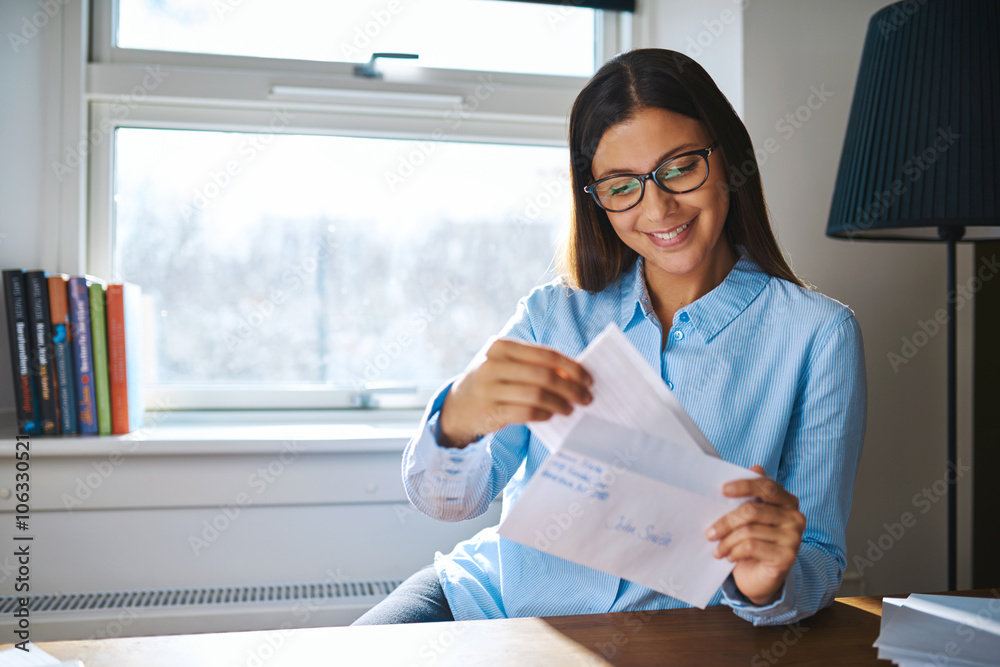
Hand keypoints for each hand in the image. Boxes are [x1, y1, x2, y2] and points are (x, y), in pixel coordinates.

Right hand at [437, 338, 592, 447]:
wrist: (457, 406)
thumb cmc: (492, 382)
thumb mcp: (506, 364)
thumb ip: (534, 365)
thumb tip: (573, 374)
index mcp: (501, 346)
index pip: (546, 354)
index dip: (571, 367)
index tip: (588, 378)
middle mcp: (493, 364)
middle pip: (544, 375)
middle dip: (571, 387)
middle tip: (586, 397)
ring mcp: (489, 388)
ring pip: (537, 395)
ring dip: (560, 403)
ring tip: (570, 408)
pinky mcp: (490, 410)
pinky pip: (526, 412)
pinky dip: (544, 414)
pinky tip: (551, 415)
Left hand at [706, 465, 805, 605]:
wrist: (762, 576)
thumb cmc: (755, 540)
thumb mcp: (750, 518)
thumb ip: (751, 495)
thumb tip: (755, 467)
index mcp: (787, 501)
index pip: (766, 486)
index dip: (744, 485)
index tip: (722, 490)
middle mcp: (795, 517)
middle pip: (753, 511)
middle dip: (726, 521)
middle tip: (709, 532)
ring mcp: (793, 537)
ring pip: (749, 531)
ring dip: (727, 541)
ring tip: (718, 549)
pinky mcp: (787, 556)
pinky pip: (752, 547)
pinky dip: (735, 551)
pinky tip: (730, 556)